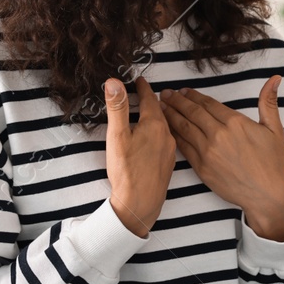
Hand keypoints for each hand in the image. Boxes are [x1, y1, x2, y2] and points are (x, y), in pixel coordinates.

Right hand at [104, 76, 176, 238]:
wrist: (140, 203)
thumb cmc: (127, 170)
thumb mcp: (117, 136)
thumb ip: (117, 108)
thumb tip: (114, 82)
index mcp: (155, 125)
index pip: (150, 99)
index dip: (142, 88)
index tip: (139, 80)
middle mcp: (167, 135)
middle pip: (160, 111)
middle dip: (151, 100)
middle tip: (144, 91)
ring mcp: (169, 150)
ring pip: (164, 126)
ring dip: (157, 116)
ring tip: (149, 111)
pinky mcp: (168, 163)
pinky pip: (165, 139)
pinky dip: (158, 131)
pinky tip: (153, 137)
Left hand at [160, 76, 283, 241]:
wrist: (268, 195)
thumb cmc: (274, 164)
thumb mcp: (275, 130)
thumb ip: (268, 102)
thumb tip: (274, 78)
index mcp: (235, 123)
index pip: (208, 103)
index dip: (193, 95)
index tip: (183, 90)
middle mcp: (218, 135)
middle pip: (192, 112)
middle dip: (176, 101)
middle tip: (165, 93)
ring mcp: (208, 152)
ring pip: (184, 128)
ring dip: (171, 115)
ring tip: (161, 106)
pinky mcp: (202, 168)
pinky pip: (183, 147)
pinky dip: (174, 136)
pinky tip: (167, 130)